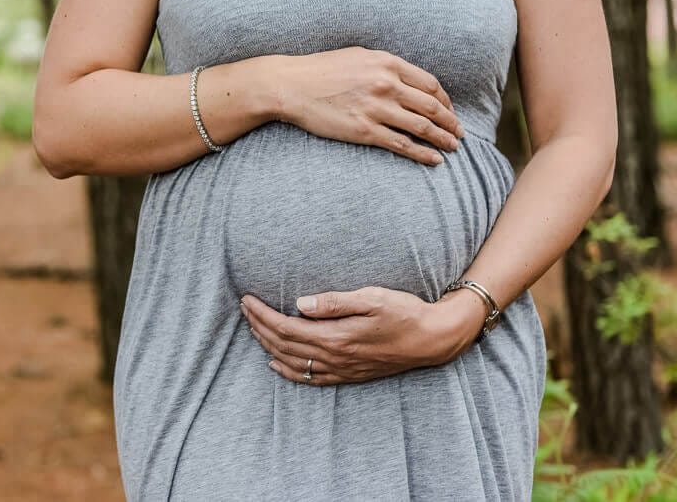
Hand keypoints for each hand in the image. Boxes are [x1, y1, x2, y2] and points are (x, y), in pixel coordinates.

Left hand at [239, 285, 487, 385]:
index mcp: (336, 337)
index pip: (285, 327)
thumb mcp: (371, 298)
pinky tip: (276, 363)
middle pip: (284, 345)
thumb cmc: (404, 312)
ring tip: (253, 329)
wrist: (432, 339)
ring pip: (293, 362)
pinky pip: (310, 378)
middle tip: (244, 309)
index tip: (246, 299)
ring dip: (268, 346)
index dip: (262, 315)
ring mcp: (341, 370)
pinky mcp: (349, 375)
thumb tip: (300, 303)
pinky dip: (288, 371)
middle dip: (259, 327)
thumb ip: (334, 302)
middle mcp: (335, 357)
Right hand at [272, 47, 465, 165]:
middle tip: (459, 133)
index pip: (430, 84)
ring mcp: (376, 109)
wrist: (291, 86)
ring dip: (442, 139)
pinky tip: (433, 160)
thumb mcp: (358, 56)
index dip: (445, 100)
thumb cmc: (321, 70)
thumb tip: (405, 78)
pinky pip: (402, 144)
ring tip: (452, 148)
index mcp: (387, 63)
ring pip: (422, 126)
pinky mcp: (365, 131)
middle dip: (451, 122)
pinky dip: (422, 154)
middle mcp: (387, 84)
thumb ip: (384, 65)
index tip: (450, 111)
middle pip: (432, 106)